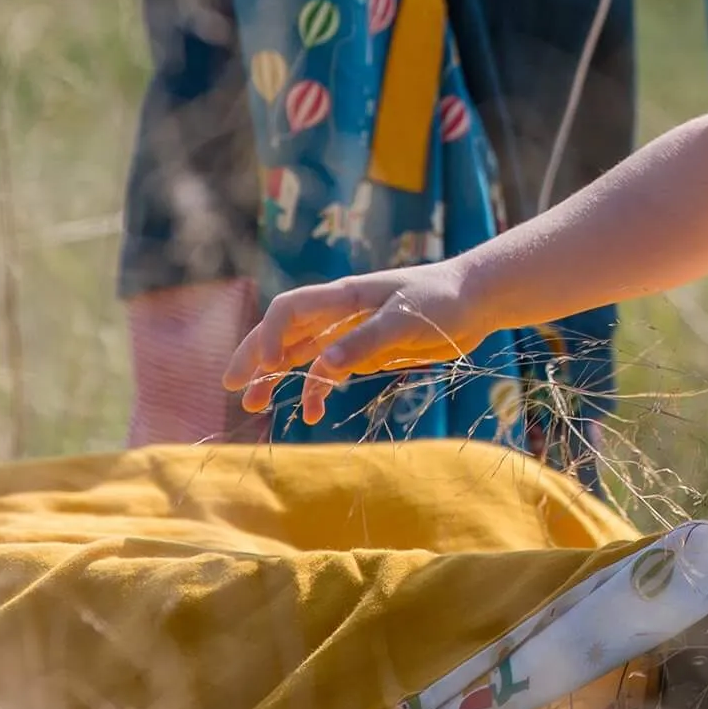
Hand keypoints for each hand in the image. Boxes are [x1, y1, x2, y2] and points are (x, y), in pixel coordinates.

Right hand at [222, 258, 483, 425]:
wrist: (477, 300)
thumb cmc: (443, 299)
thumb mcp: (405, 319)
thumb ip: (364, 342)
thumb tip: (322, 368)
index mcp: (345, 295)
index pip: (290, 309)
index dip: (269, 335)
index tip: (268, 367)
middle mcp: (341, 312)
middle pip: (284, 331)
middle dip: (255, 355)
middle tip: (230, 385)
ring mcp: (351, 332)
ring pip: (301, 352)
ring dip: (276, 375)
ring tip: (252, 403)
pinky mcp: (367, 350)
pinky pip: (331, 370)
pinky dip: (317, 390)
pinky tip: (313, 413)